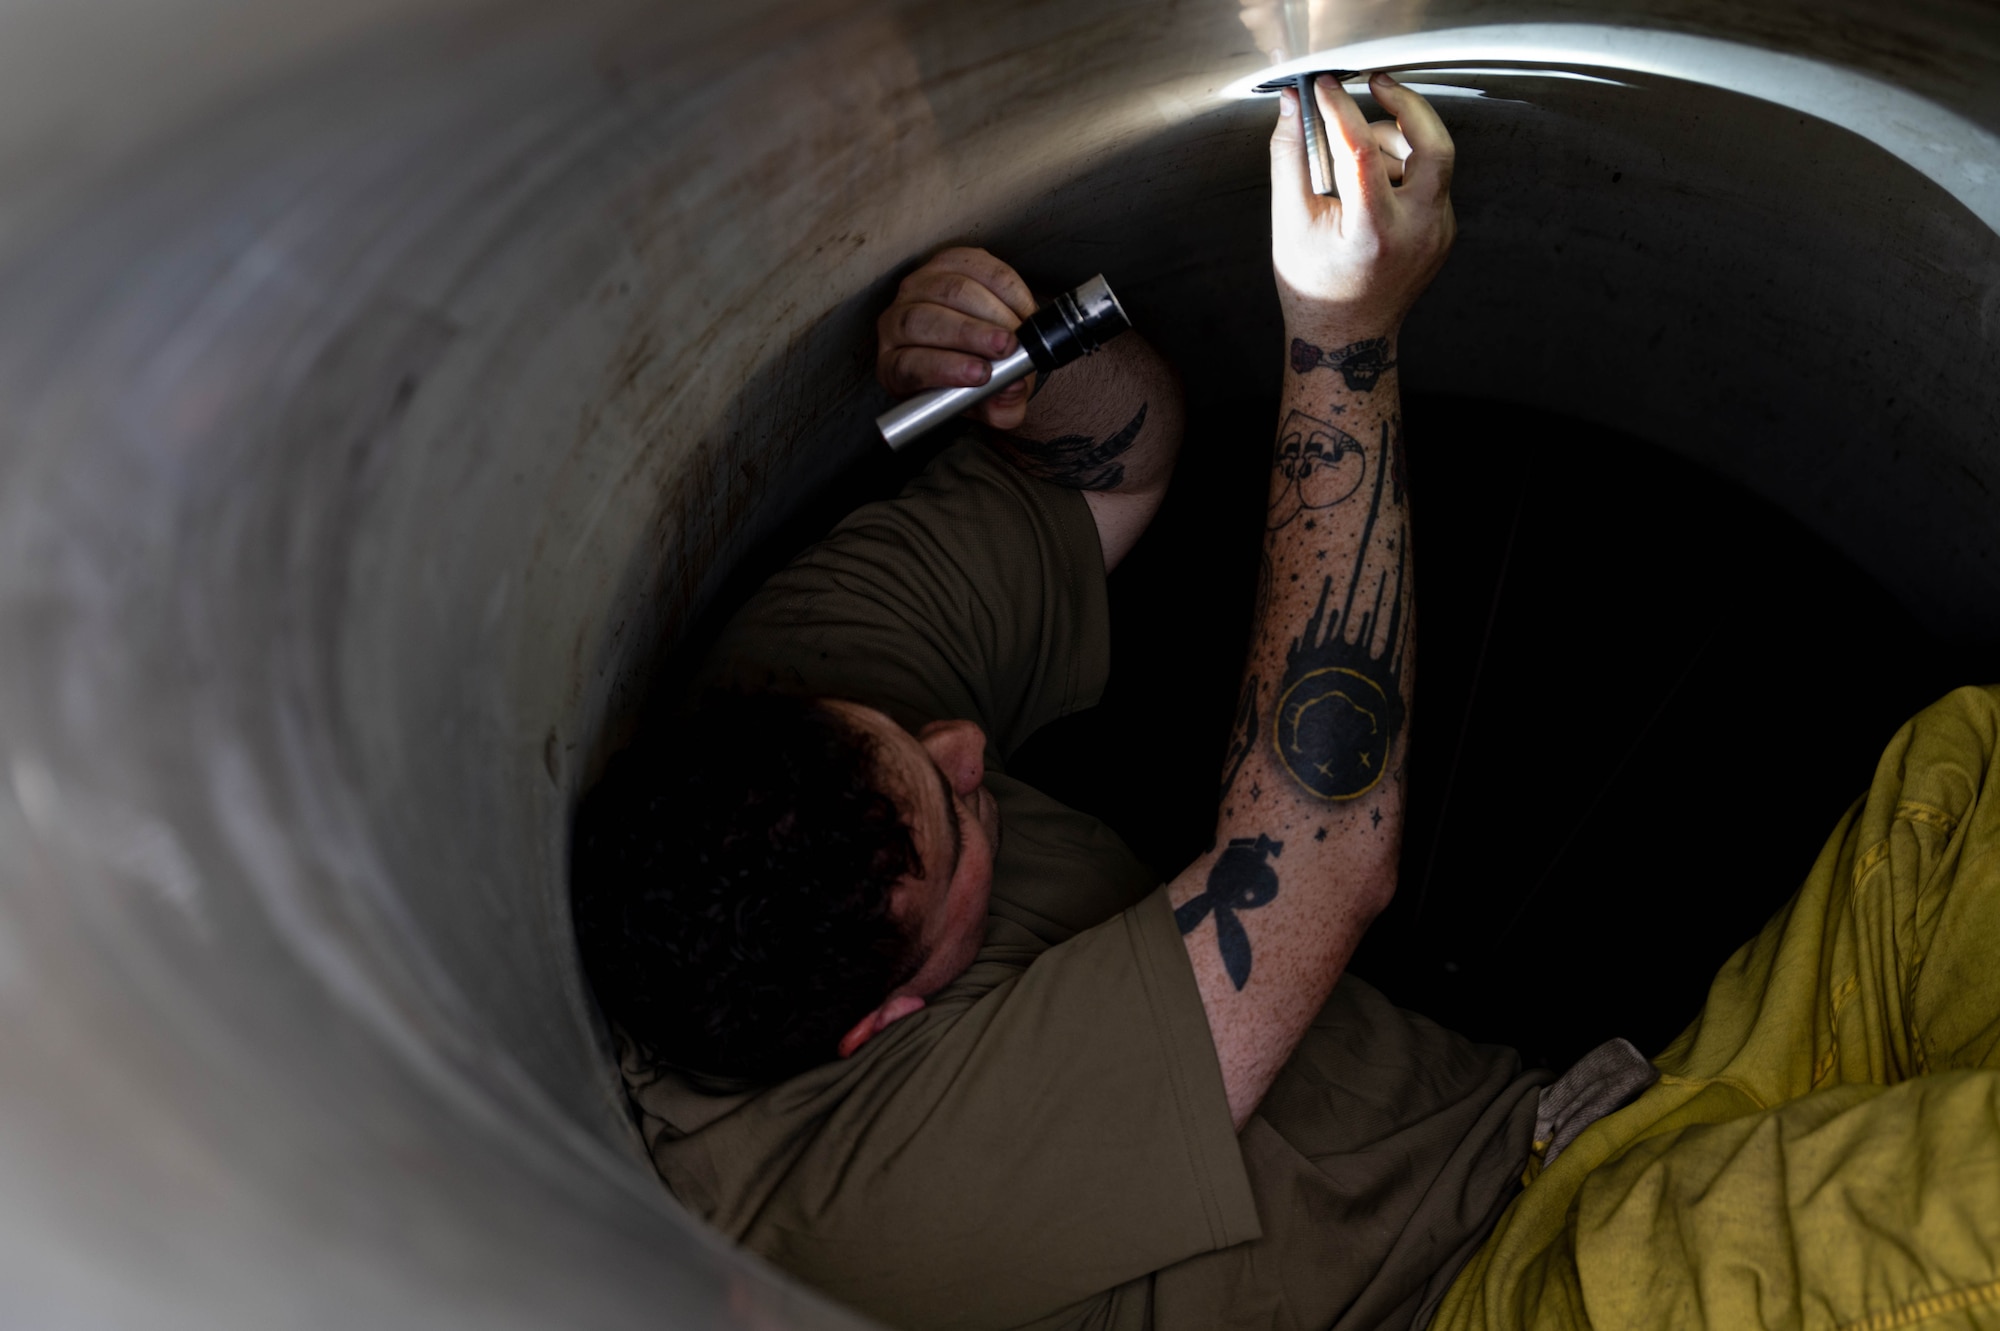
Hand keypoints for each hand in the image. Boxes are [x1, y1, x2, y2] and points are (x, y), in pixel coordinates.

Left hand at [876, 247, 1038, 429]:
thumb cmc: (974, 381)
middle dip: (969, 333)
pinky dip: (1005, 287)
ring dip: (989, 311)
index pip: (908, 364)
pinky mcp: (947, 262)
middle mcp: (896, 323)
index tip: (981, 374)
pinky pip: (975, 266)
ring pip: (949, 290)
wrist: (983, 350)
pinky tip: (1022, 309)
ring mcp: (918, 287)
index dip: (945, 368)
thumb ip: (1000, 408)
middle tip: (1005, 348)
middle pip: (924, 321)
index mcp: (895, 366)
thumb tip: (1011, 386)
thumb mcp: (987, 408)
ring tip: (1017, 332)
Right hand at [1270, 72, 1455, 336]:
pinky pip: (1430, 179)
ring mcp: (1438, 230)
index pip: (1363, 151)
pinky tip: (1373, 179)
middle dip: (1406, 105)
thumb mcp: (1290, 222)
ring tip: (1355, 152)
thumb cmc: (1315, 285)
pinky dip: (1402, 165)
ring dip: (1396, 139)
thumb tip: (1291, 108)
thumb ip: (1290, 158)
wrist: (1348, 335)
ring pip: (1432, 158)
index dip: (1340, 110)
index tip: (1324, 88)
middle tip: (1376, 84)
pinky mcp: (1444, 227)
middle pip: (1435, 145)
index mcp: (1375, 232)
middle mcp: (1418, 231)